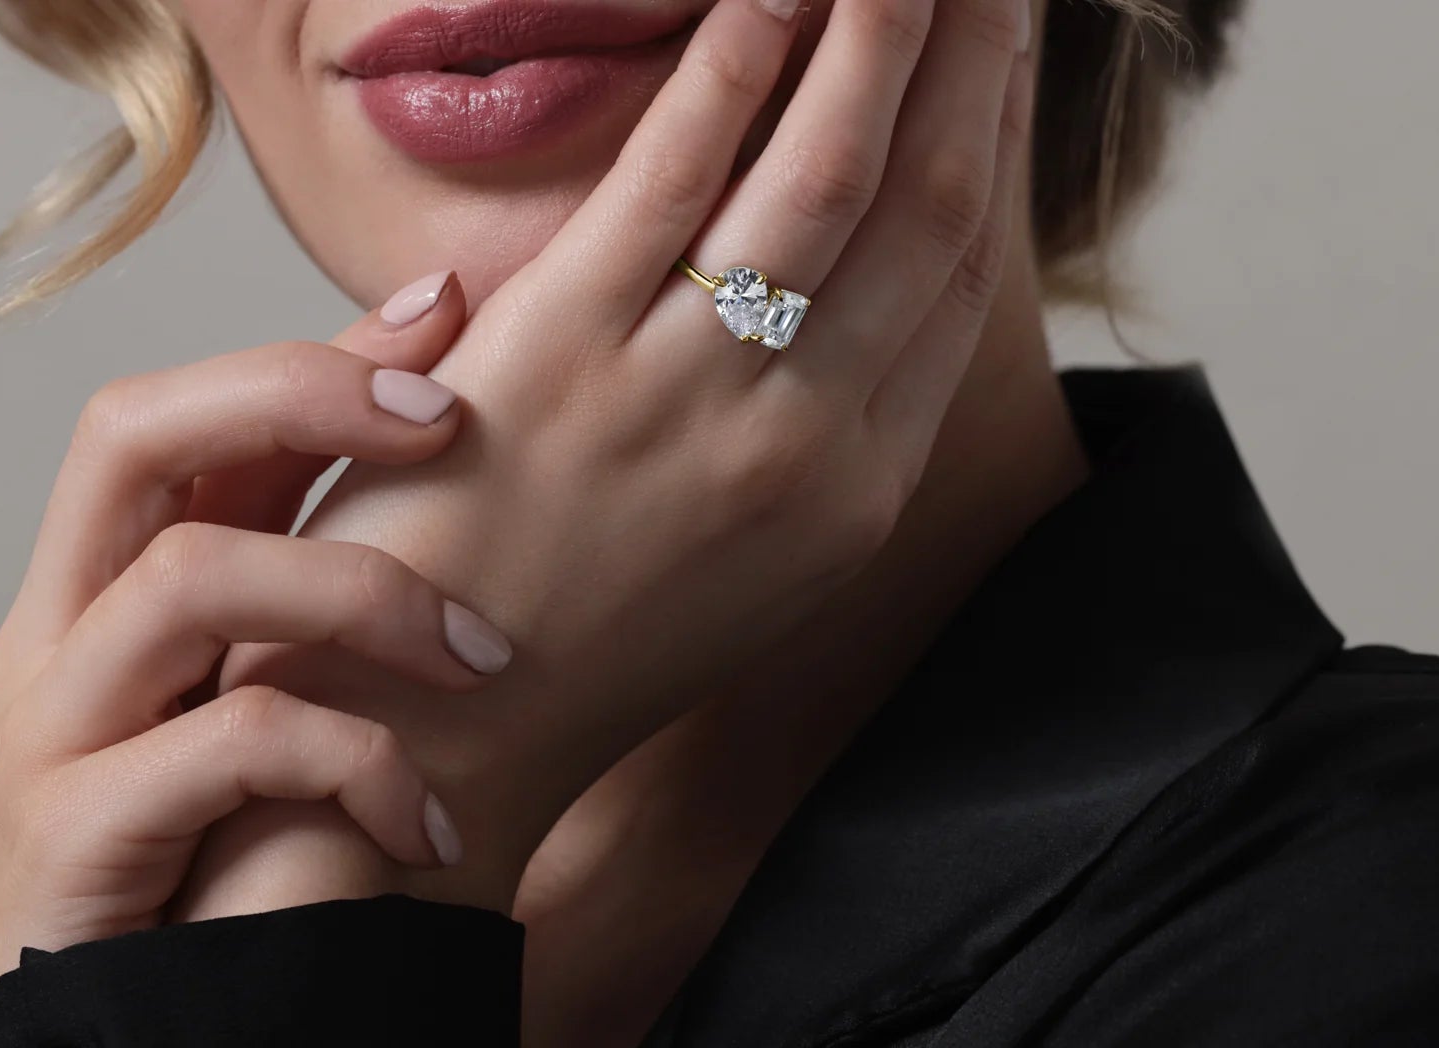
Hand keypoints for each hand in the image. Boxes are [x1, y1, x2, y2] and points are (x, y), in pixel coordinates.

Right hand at [0, 273, 513, 1043]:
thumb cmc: (181, 875)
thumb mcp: (235, 711)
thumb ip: (299, 599)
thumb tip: (435, 473)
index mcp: (89, 601)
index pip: (173, 421)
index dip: (307, 352)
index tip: (443, 307)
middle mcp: (50, 644)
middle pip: (128, 438)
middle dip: (296, 395)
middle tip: (448, 421)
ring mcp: (50, 737)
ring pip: (186, 579)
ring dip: (360, 596)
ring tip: (482, 659)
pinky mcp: (78, 838)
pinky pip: (227, 746)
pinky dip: (352, 761)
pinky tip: (425, 822)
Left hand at [192, 0, 1036, 910]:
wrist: (438, 745)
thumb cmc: (569, 641)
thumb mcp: (734, 558)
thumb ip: (791, 425)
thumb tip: (806, 289)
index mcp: (854, 489)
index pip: (957, 272)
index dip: (994, 133)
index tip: (1000, 46)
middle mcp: (807, 440)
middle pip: (929, 204)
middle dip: (974, 58)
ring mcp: (692, 396)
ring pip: (830, 172)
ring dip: (885, 32)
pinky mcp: (569, 358)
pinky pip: (679, 177)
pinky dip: (736, 67)